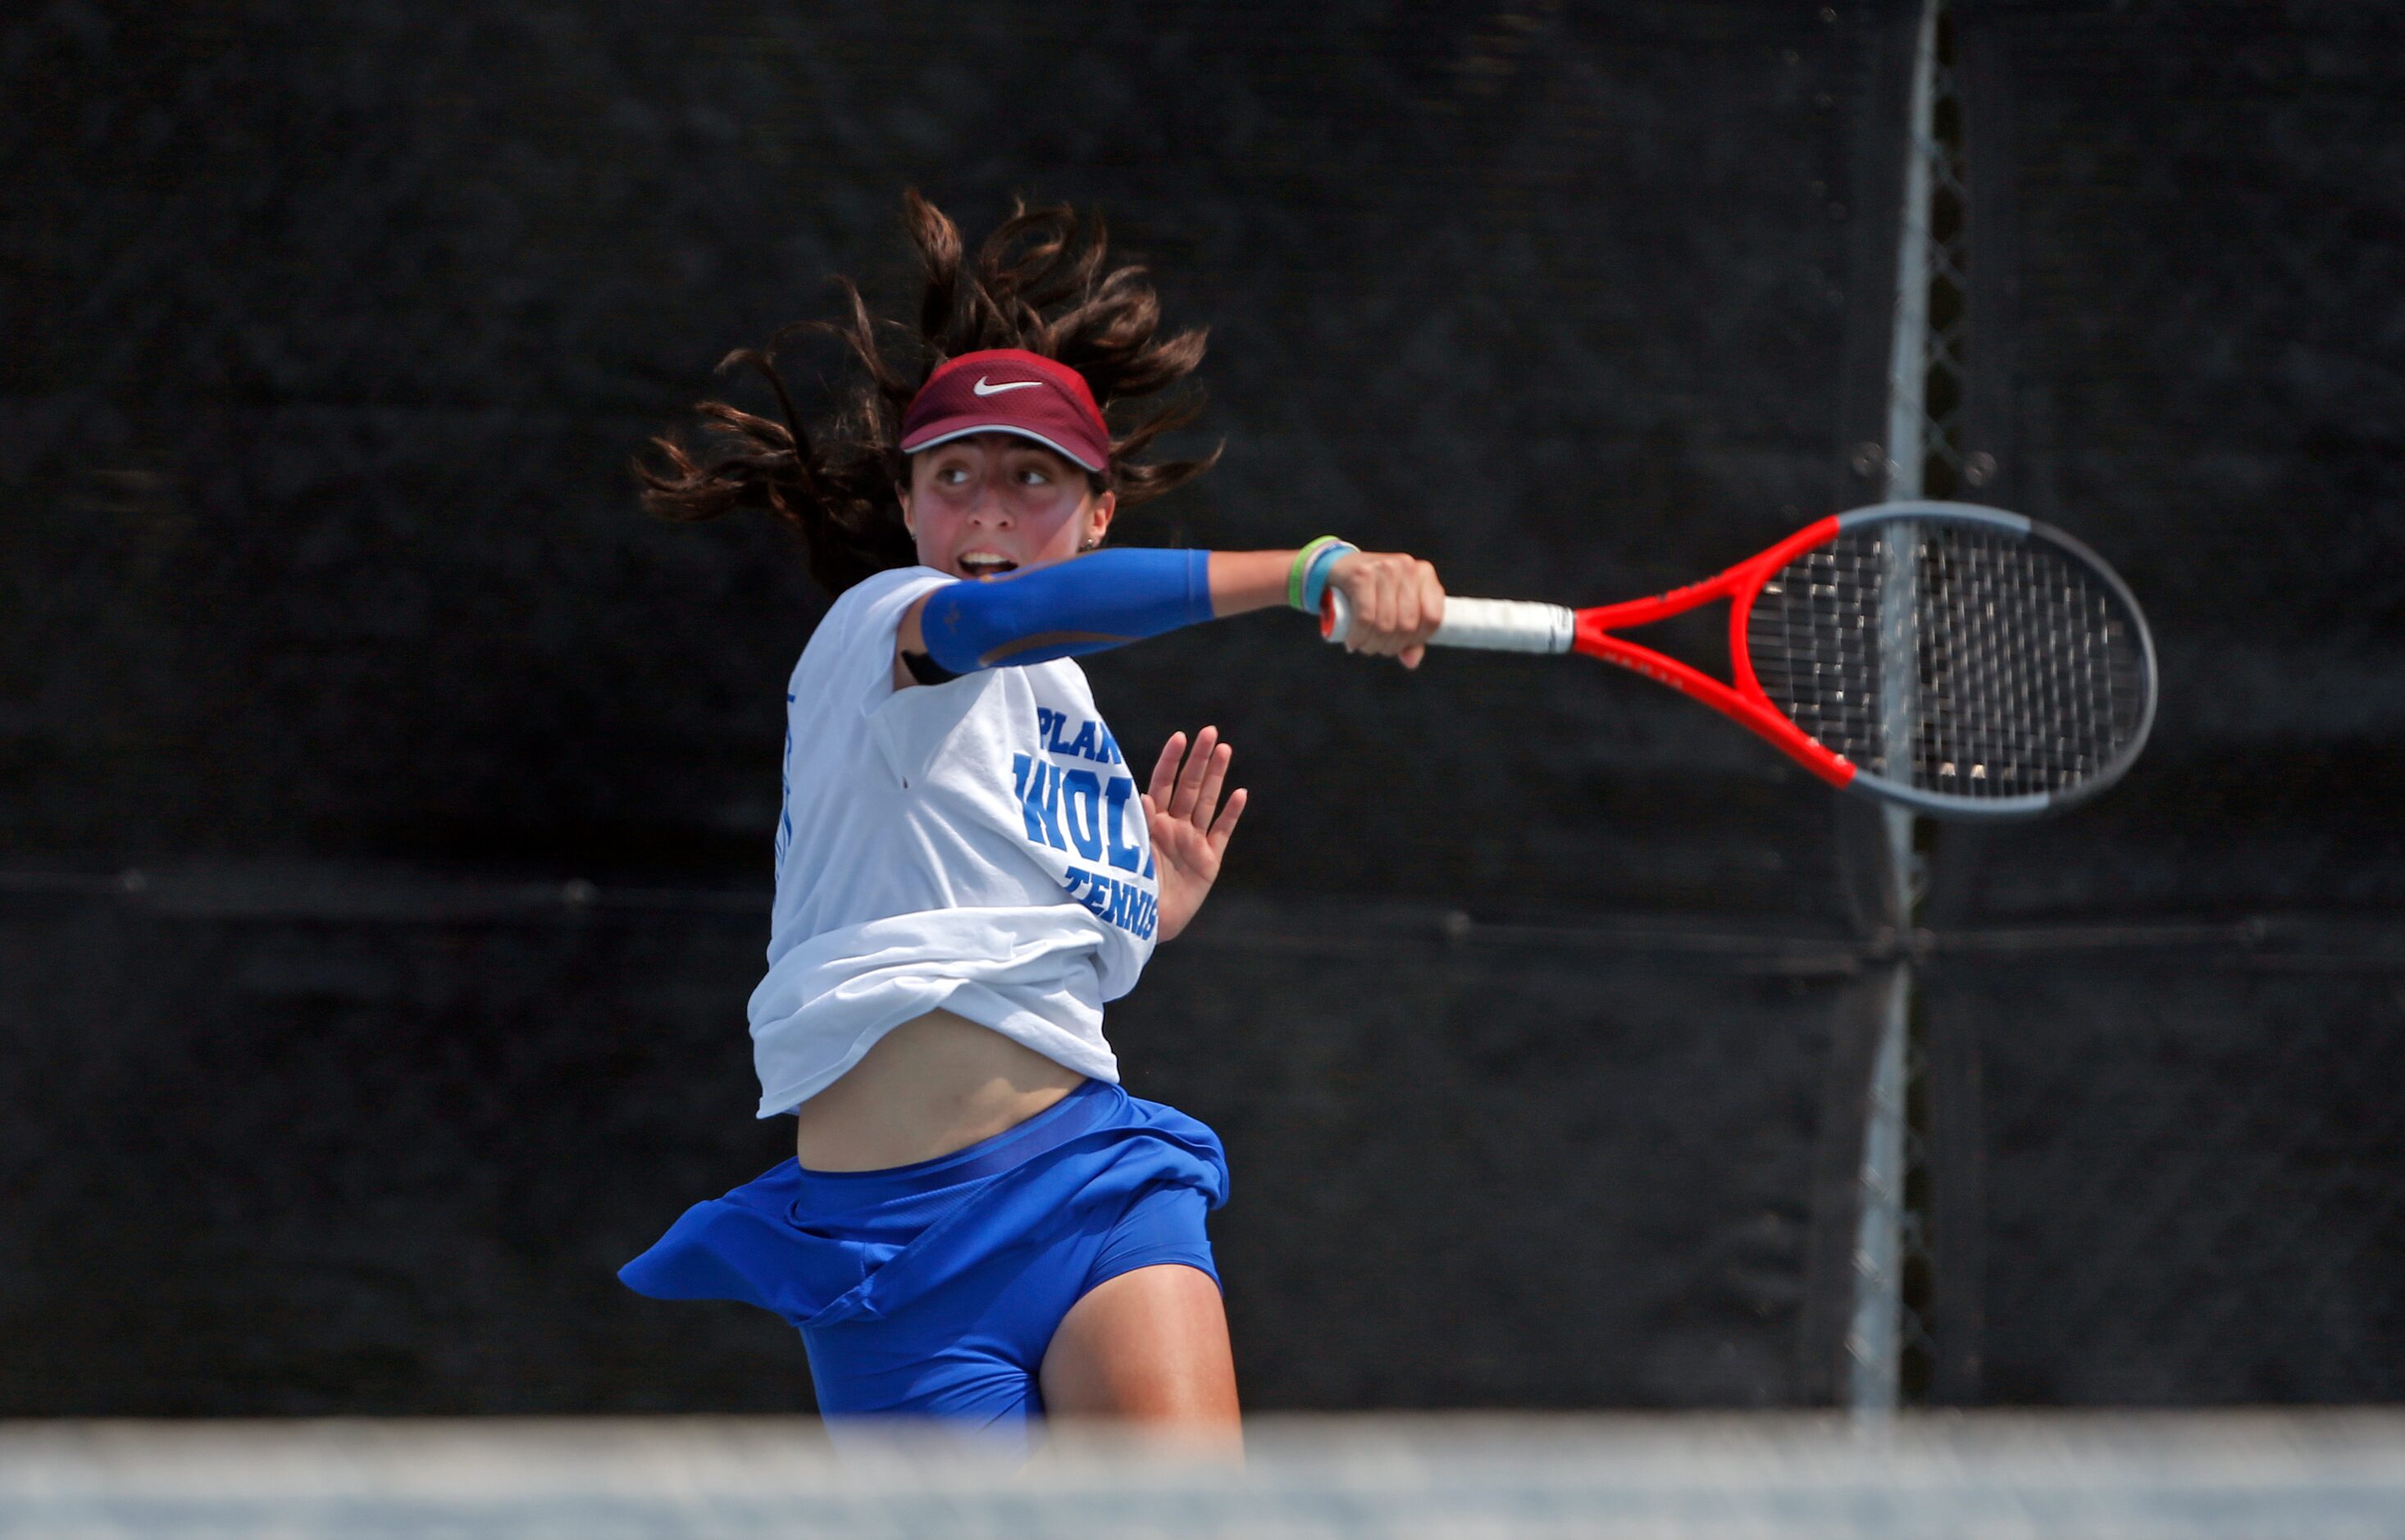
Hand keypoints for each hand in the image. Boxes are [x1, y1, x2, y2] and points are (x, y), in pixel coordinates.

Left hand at [1142, 726, 1246, 943]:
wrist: (1142, 925)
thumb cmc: (1126, 889)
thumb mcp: (1128, 854)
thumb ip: (1139, 826)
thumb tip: (1145, 797)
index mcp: (1151, 822)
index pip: (1162, 783)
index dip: (1171, 761)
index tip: (1180, 737)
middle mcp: (1173, 827)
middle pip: (1189, 786)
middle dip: (1199, 759)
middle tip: (1210, 732)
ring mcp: (1192, 842)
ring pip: (1207, 803)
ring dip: (1216, 777)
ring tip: (1224, 749)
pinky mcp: (1208, 861)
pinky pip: (1221, 833)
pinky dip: (1231, 814)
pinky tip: (1240, 793)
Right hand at [1328, 551, 1444, 667]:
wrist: (1339, 568)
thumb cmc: (1372, 591)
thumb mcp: (1396, 608)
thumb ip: (1410, 637)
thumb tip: (1411, 661)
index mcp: (1424, 573)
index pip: (1433, 618)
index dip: (1417, 639)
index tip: (1401, 644)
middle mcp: (1407, 566)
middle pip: (1407, 625)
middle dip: (1390, 645)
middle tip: (1377, 647)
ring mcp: (1385, 568)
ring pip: (1385, 624)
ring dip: (1372, 644)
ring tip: (1364, 644)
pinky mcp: (1361, 575)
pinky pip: (1365, 618)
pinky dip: (1358, 636)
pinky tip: (1353, 640)